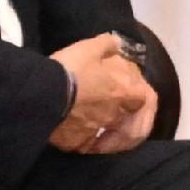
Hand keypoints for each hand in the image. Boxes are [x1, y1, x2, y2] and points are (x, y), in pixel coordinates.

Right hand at [47, 35, 154, 154]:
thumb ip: (107, 45)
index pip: (146, 100)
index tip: (131, 98)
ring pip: (107, 138)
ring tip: (96, 135)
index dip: (140, 99)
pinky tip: (75, 138)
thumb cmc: (71, 68)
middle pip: (128, 123)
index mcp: (125, 92)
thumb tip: (116, 43)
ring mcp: (96, 131)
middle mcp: (115, 114)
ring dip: (105, 137)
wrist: (42, 92)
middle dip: (125, 124)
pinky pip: (82, 146)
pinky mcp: (75, 143)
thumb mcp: (90, 47)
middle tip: (116, 124)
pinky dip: (82, 143)